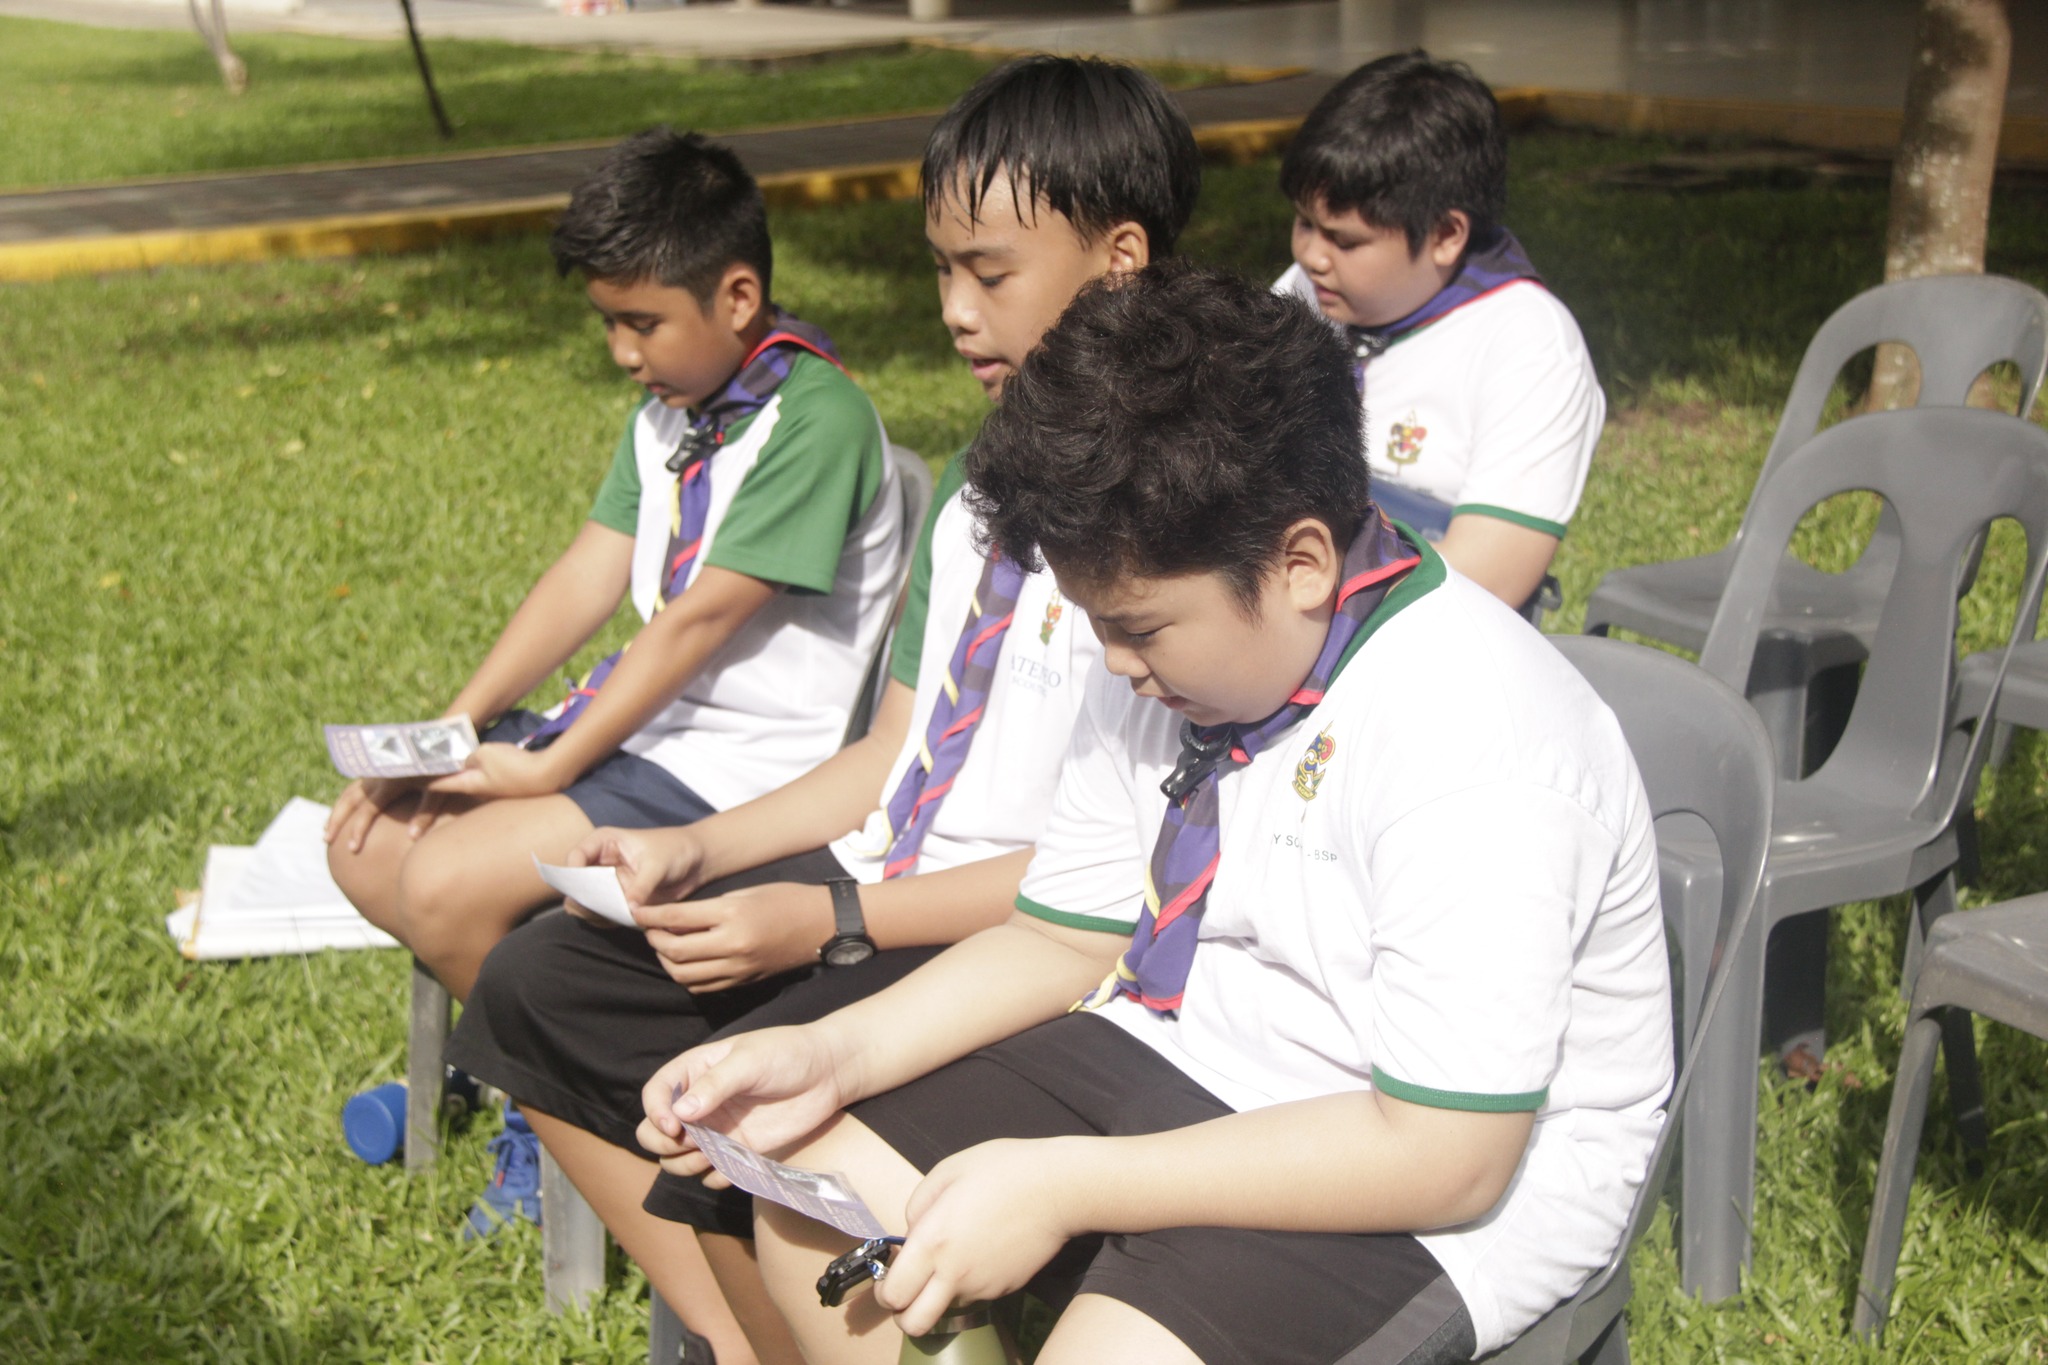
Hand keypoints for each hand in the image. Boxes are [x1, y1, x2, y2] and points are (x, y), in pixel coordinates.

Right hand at [323, 776, 437, 852]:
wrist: (439, 740)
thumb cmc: (443, 767)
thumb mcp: (437, 790)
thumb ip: (425, 813)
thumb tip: (412, 838)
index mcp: (391, 782)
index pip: (367, 810)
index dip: (358, 830)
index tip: (352, 848)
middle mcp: (378, 776)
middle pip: (348, 800)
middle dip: (335, 821)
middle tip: (325, 840)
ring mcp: (375, 771)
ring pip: (348, 792)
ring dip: (336, 810)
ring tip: (327, 830)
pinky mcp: (377, 768)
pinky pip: (355, 786)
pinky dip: (345, 800)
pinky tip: (342, 812)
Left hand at [425, 742, 564, 801]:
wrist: (548, 776)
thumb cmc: (513, 765)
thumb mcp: (485, 753)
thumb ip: (469, 755)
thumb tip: (464, 760)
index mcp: (469, 784)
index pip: (439, 783)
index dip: (422, 780)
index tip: (407, 781)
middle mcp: (479, 791)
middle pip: (454, 785)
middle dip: (439, 782)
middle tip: (423, 779)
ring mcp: (495, 791)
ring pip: (472, 783)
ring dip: (461, 777)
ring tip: (452, 770)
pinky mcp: (509, 788)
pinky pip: (489, 780)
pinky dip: (481, 774)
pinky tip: (484, 769)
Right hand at [571, 825, 712, 906]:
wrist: (695, 861)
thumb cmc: (676, 850)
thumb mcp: (659, 865)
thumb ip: (642, 886)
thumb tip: (629, 909)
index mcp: (604, 842)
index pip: (575, 858)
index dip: (574, 875)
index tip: (585, 892)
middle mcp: (599, 862)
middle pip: (575, 884)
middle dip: (583, 899)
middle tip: (601, 910)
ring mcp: (606, 883)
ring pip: (585, 903)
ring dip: (595, 913)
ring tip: (616, 916)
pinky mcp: (617, 900)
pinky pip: (601, 915)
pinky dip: (608, 920)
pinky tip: (625, 919)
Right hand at [636, 1024, 850, 1179]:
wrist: (827, 1073)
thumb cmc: (787, 1053)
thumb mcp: (750, 1060)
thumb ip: (715, 1085)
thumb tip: (680, 1114)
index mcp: (694, 1071)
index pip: (655, 1094)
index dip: (655, 1113)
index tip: (675, 1127)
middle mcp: (699, 1103)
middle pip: (655, 1131)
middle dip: (662, 1143)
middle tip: (690, 1144)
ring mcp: (717, 1129)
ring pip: (677, 1158)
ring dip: (685, 1164)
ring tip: (711, 1156)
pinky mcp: (738, 1151)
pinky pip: (711, 1175)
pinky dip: (714, 1177)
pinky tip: (733, 1166)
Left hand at [638, 882, 834, 991]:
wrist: (822, 925)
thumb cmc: (786, 899)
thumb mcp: (746, 893)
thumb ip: (710, 909)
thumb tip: (675, 920)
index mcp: (733, 915)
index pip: (677, 918)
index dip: (650, 915)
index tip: (636, 911)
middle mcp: (733, 945)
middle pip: (675, 951)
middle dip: (654, 939)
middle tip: (649, 928)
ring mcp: (738, 968)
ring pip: (684, 974)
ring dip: (666, 961)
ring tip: (664, 945)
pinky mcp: (743, 982)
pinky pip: (703, 986)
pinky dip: (686, 976)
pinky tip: (685, 962)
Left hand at [876, 1138, 1085, 1335]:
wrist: (1057, 1187)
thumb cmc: (1004, 1170)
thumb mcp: (948, 1170)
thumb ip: (918, 1203)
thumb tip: (913, 1229)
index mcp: (933, 1242)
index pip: (894, 1293)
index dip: (884, 1292)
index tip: (889, 1278)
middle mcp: (954, 1272)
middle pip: (913, 1324)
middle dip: (902, 1313)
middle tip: (907, 1291)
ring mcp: (982, 1285)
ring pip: (946, 1308)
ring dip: (939, 1294)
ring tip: (953, 1258)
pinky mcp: (1005, 1287)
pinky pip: (976, 1294)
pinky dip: (969, 1283)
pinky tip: (981, 1252)